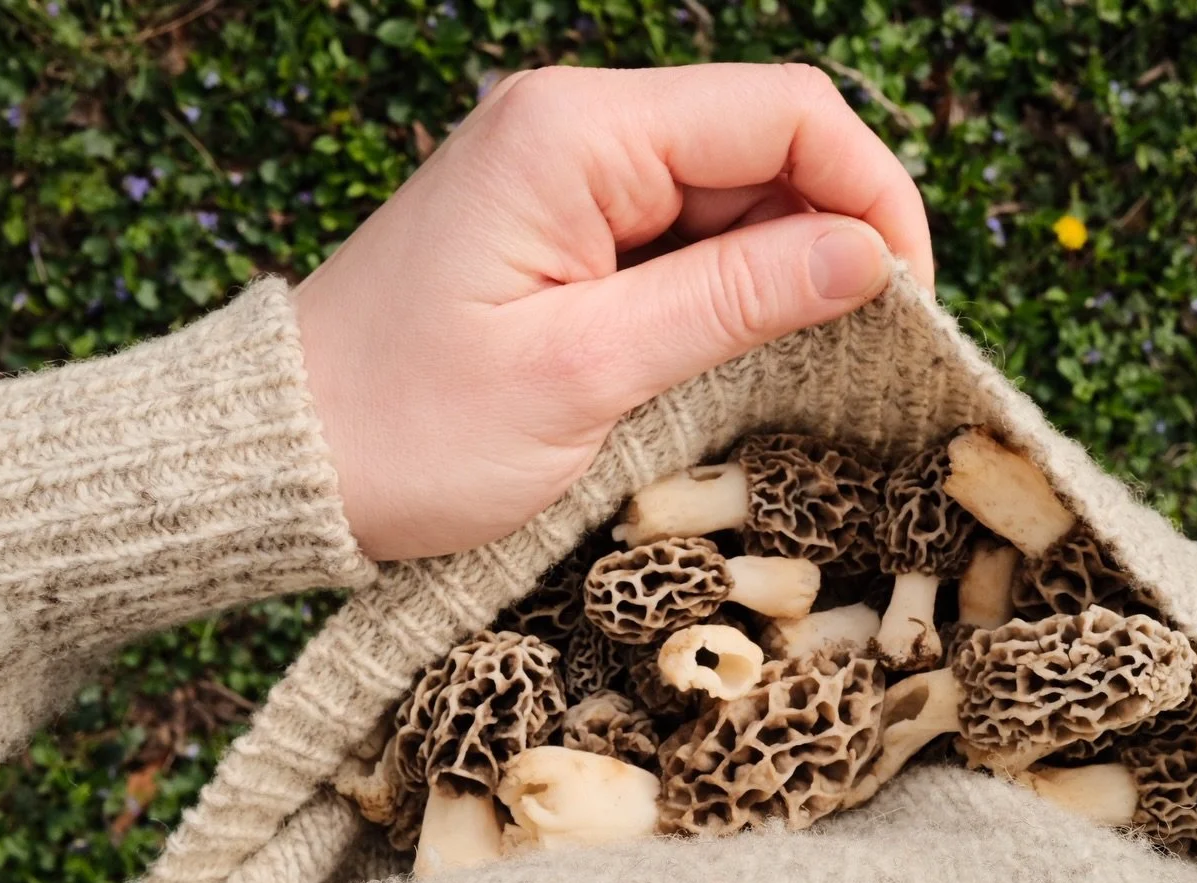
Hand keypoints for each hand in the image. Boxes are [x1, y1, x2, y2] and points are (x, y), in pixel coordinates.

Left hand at [294, 63, 934, 561]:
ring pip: (731, 191)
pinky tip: (745, 351)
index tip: (907, 296)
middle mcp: (575, 126)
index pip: (784, 111)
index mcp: (576, 133)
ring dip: (785, 267)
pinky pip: (680, 233)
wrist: (289, 458)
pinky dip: (729, 286)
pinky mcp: (561, 224)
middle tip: (869, 345)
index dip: (871, 192)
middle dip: (835, 234)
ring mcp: (566, 173)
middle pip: (765, 143)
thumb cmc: (411, 428)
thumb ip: (733, 301)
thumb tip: (865, 256)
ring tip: (807, 362)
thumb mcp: (586, 373)